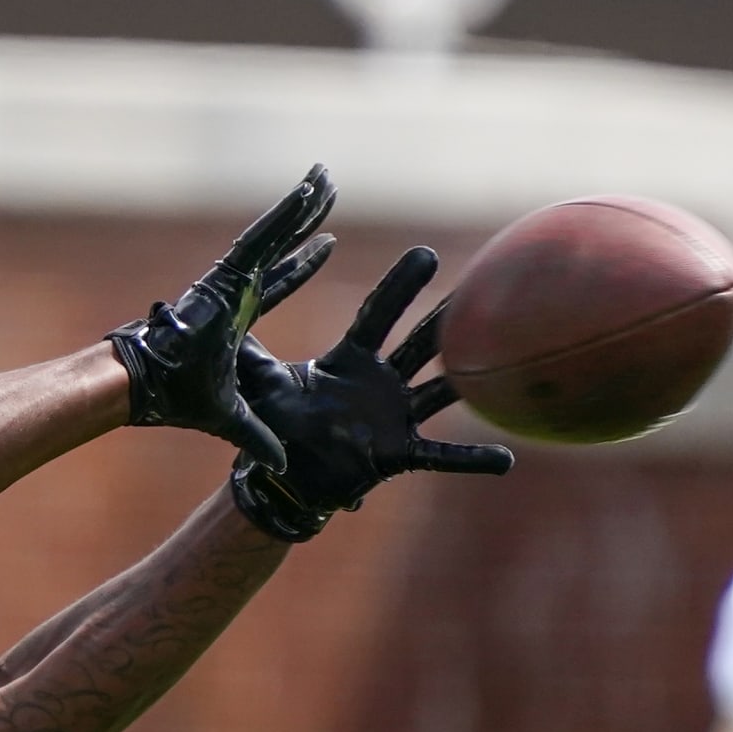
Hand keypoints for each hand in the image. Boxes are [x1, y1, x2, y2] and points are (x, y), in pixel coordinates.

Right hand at [108, 165, 336, 471]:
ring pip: (274, 233)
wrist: (147, 385)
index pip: (277, 285)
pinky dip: (285, 214)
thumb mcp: (234, 418)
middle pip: (280, 247)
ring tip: (325, 176)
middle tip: (329, 190)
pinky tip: (309, 189)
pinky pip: (262, 236)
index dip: (301, 265)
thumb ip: (258, 437)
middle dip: (306, 221)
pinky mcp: (225, 274)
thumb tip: (280, 467)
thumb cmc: (178, 397)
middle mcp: (234, 290)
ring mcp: (230, 279)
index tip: (326, 244)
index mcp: (237, 316)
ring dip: (302, 206)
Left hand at [227, 246, 514, 541]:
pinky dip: (472, 459)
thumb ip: (251, 351)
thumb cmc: (281, 425)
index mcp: (351, 359)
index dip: (399, 288)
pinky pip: (443, 455)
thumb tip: (223, 311)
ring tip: (508, 355)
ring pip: (441, 389)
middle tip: (476, 286)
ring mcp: (397, 417)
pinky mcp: (401, 454)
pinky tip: (505, 459)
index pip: (379, 315)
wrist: (287, 478)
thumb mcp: (265, 385)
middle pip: (419, 342)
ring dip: (470, 375)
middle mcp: (382, 381)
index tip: (424, 253)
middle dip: (445, 317)